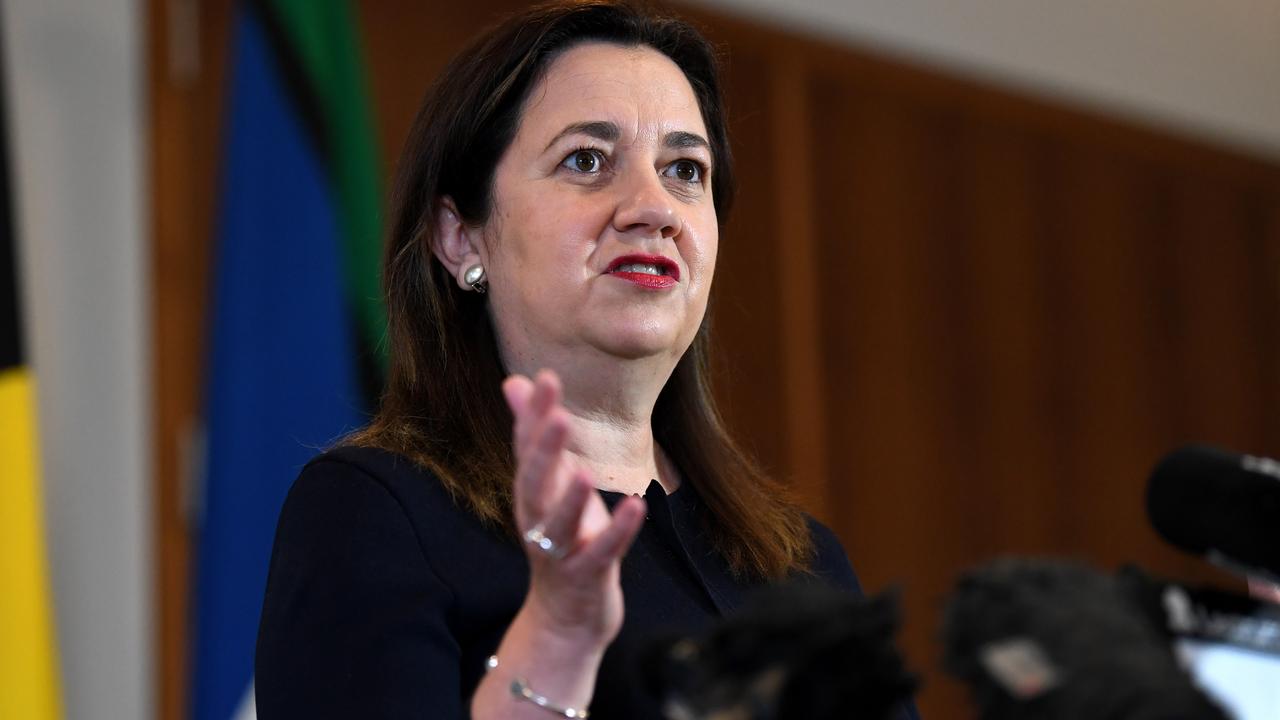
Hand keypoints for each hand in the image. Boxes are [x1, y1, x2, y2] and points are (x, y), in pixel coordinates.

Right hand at [503, 370, 645, 646]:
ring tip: (585, 471)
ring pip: (559, 524)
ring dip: (571, 499)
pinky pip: (602, 553)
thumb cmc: (561, 537)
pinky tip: (636, 506)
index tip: (546, 377)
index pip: (528, 448)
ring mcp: (560, 550)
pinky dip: (618, 531)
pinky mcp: (587, 576)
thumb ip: (533, 433)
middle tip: (559, 416)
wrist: (564, 616)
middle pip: (535, 482)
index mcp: (532, 492)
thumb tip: (515, 380)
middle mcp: (538, 518)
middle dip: (545, 451)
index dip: (535, 415)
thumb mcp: (548, 483)